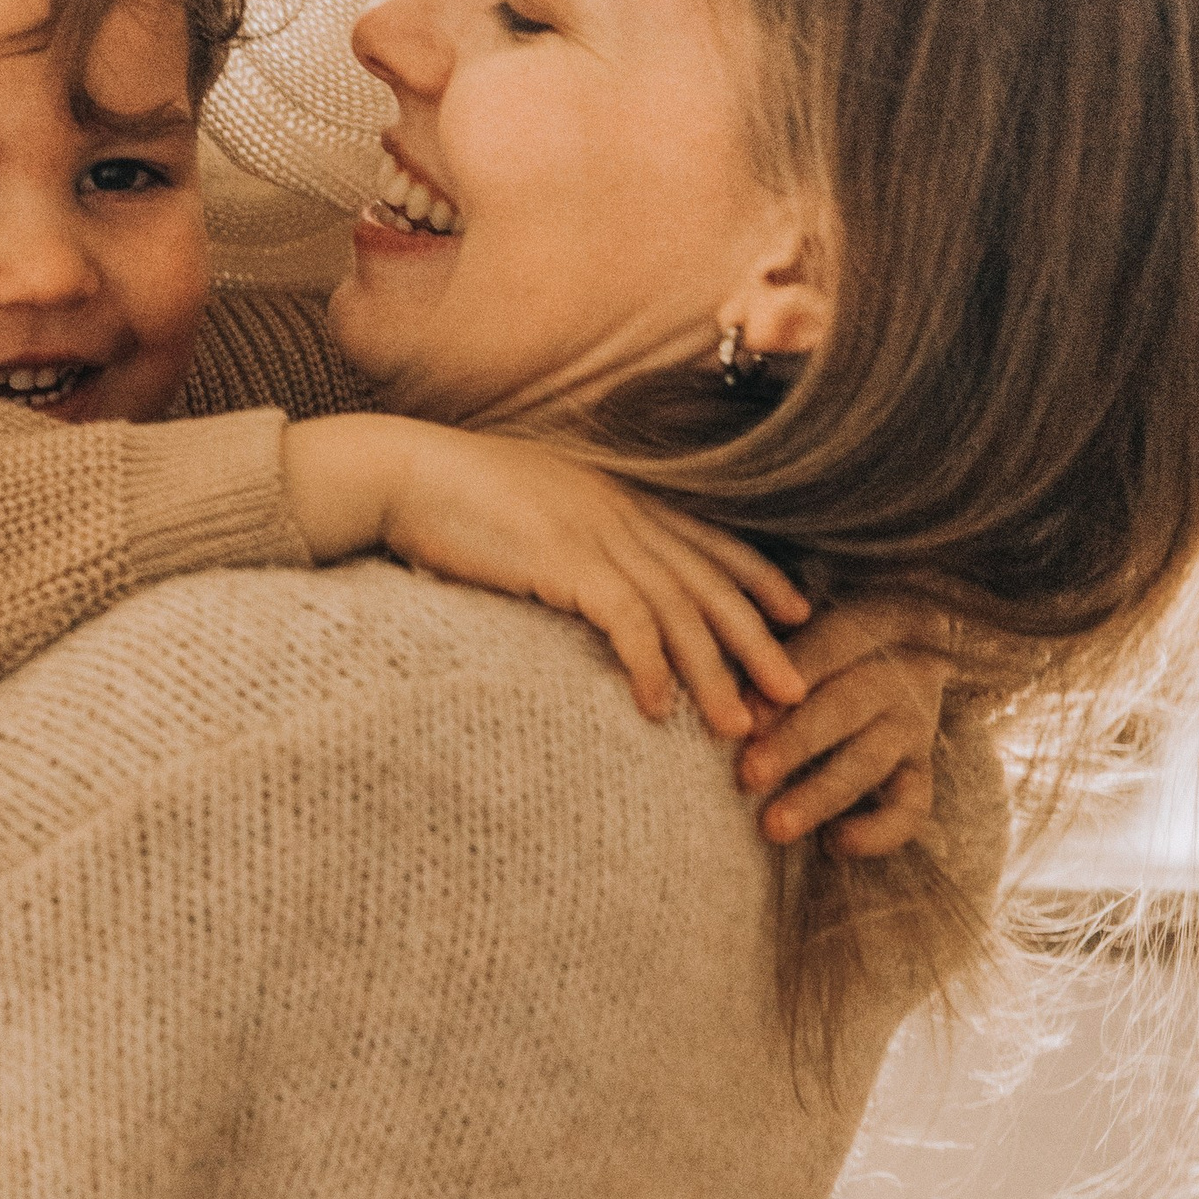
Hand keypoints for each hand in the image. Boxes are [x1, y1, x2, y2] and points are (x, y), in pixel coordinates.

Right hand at [281, 415, 809, 737]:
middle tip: (796, 693)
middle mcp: (621, 513)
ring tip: (740, 727)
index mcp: (618, 498)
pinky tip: (660, 710)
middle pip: (709, 583)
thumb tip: (579, 569)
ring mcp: (595, 535)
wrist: (400, 470)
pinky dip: (649, 665)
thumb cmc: (451, 493)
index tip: (798, 613)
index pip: (707, 540)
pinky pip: (625, 620)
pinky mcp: (563, 562)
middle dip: (759, 641)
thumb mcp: (530, 506)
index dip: (757, 577)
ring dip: (714, 673)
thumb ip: (570, 535)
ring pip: (679, 611)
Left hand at [737, 597, 949, 855]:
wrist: (906, 642)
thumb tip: (723, 693)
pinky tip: (832, 844)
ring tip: (773, 827)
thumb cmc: (824, 637)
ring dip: (820, 794)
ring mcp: (914, 725)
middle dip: (794, 744)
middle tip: (746, 776)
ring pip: (871, 761)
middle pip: (846, 707)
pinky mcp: (920, 769)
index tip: (745, 712)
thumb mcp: (801, 621)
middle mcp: (898, 675)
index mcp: (869, 626)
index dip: (788, 678)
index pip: (829, 645)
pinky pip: (912, 807)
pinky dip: (878, 832)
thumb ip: (767, 646)